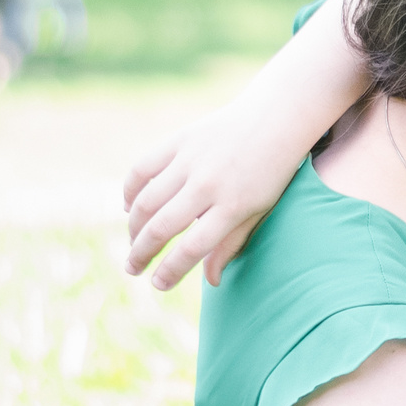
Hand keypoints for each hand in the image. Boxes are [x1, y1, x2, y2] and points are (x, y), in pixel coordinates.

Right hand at [121, 104, 308, 289]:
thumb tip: (211, 281)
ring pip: (146, 202)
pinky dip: (130, 191)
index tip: (158, 285)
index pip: (192, 249)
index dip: (170, 271)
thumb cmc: (271, 173)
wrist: (275, 120)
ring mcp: (191, 160)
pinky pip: (142, 169)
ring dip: (133, 228)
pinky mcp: (179, 140)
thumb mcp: (260, 212)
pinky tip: (132, 208)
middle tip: (133, 269)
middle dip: (141, 254)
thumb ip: (232, 244)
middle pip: (161, 228)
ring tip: (133, 244)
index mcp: (233, 207)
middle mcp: (209, 185)